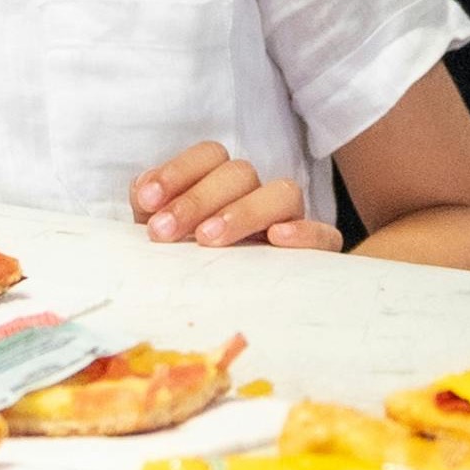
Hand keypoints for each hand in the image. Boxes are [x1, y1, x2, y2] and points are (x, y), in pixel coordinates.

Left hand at [134, 143, 344, 251]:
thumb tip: (144, 192)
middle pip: (240, 173)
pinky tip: (276, 239)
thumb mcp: (164, 241)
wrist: (219, 313)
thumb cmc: (186, 269)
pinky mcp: (316, 252)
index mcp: (221, 184)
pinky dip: (304, 231)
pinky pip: (324, 233)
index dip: (178, 172)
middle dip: (197, 199)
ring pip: (283, 193)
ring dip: (243, 211)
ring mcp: (288, 220)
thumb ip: (152, 212)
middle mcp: (256, 195)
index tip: (147, 201)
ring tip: (208, 239)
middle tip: (164, 231)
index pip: (210, 155)